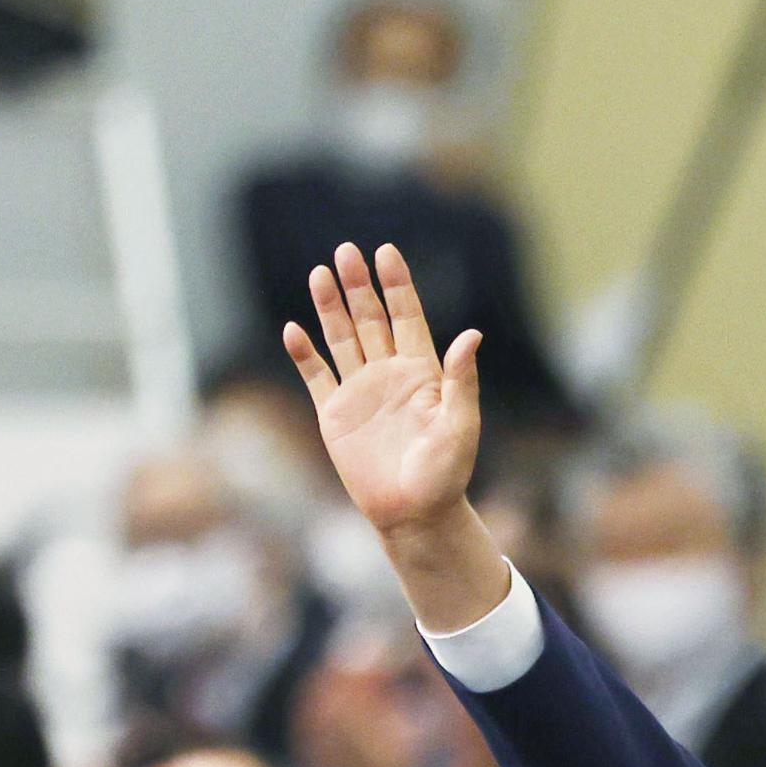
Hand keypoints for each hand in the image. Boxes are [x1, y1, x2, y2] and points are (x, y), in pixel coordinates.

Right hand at [282, 245, 515, 637]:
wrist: (415, 515)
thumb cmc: (446, 474)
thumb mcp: (461, 425)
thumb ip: (461, 380)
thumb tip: (471, 335)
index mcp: (422, 372)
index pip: (407, 317)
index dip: (397, 285)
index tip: (386, 252)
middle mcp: (389, 374)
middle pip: (370, 319)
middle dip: (358, 285)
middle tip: (346, 251)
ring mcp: (360, 392)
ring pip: (342, 338)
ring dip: (330, 308)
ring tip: (320, 273)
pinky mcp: (335, 416)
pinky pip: (316, 377)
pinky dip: (304, 354)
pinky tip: (293, 329)